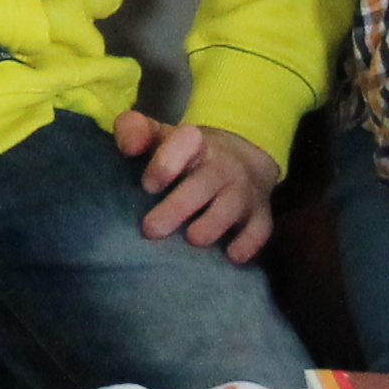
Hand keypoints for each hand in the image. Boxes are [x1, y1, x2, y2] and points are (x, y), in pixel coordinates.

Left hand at [112, 111, 282, 262]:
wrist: (241, 158)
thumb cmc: (185, 154)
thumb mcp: (160, 137)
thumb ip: (134, 132)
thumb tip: (128, 144)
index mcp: (194, 143)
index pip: (184, 142)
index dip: (166, 162)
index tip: (147, 185)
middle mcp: (222, 165)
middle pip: (204, 183)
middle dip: (178, 207)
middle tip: (150, 229)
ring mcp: (243, 189)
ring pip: (231, 207)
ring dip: (211, 226)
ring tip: (191, 240)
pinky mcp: (260, 214)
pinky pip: (260, 229)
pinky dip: (248, 243)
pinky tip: (231, 256)